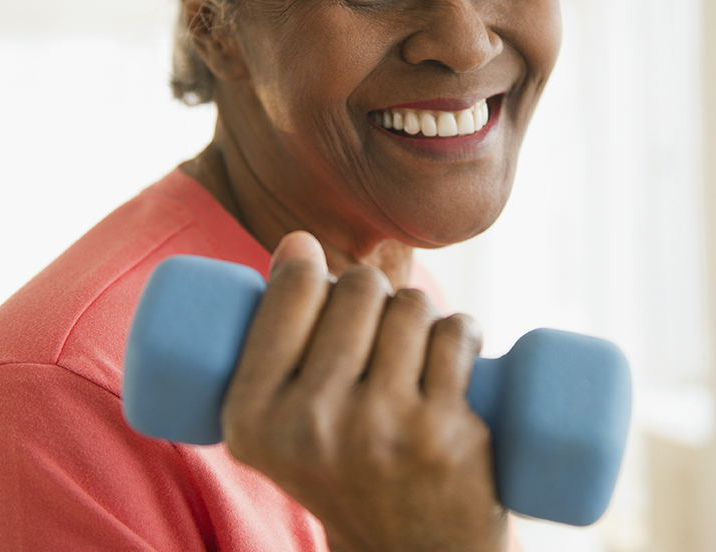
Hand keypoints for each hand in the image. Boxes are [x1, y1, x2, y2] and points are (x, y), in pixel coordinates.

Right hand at [220, 231, 507, 551]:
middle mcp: (309, 425)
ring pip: (411, 306)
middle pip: (355, 289)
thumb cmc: (347, 472)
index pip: (289, 291)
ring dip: (422, 313)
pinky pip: (457, 334)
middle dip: (375, 291)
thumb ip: (275, 344)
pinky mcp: (442, 433)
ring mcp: (379, 429)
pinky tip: (460, 349)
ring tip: (420, 348)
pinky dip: (464, 331)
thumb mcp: (284, 428)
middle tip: (381, 329)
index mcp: (251, 419)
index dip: (312, 266)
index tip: (326, 286)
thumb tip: (297, 242)